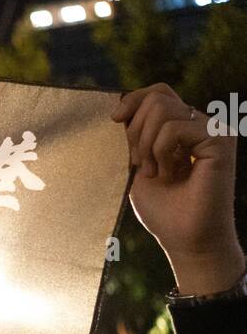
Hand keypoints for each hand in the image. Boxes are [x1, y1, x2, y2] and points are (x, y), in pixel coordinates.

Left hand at [110, 83, 243, 294]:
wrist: (186, 240)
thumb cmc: (164, 211)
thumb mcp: (139, 165)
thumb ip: (135, 134)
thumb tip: (121, 106)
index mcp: (184, 128)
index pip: (158, 92)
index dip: (133, 99)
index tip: (115, 119)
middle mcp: (201, 124)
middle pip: (157, 97)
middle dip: (136, 130)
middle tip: (141, 164)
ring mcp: (212, 130)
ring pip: (163, 108)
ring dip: (146, 144)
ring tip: (156, 172)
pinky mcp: (219, 140)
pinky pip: (174, 127)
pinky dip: (161, 152)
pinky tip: (171, 175)